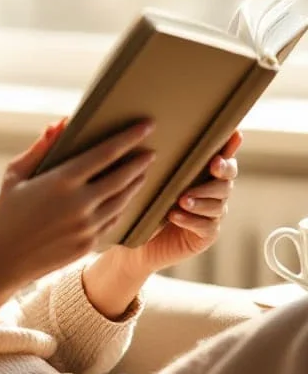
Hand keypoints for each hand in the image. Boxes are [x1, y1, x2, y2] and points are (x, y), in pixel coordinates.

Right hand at [0, 118, 155, 290]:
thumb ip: (40, 148)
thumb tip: (60, 124)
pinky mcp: (89, 243)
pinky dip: (123, 206)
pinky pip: (113, 220)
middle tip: (151, 151)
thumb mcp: (16, 174)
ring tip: (142, 172)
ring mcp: (87, 226)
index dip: (128, 138)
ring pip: (122, 200)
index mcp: (61, 180)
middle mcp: (79, 203)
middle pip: (122, 177)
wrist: (5, 258)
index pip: (105, 153)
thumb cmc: (7, 211)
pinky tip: (125, 197)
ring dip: (135, 184)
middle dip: (139, 162)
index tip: (146, 126)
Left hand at [107, 130, 242, 278]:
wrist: (138, 241)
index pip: (224, 158)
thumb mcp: (154, 180)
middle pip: (227, 180)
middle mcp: (214, 192)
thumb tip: (156, 131)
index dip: (231, 147)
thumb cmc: (146, 203)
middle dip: (221, 171)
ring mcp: (213, 214)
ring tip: (183, 199)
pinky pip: (205, 225)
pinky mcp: (207, 234)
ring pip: (217, 204)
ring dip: (201, 199)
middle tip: (213, 165)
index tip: (235, 135)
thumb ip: (165, 162)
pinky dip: (190, 219)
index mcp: (204, 174)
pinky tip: (175, 215)